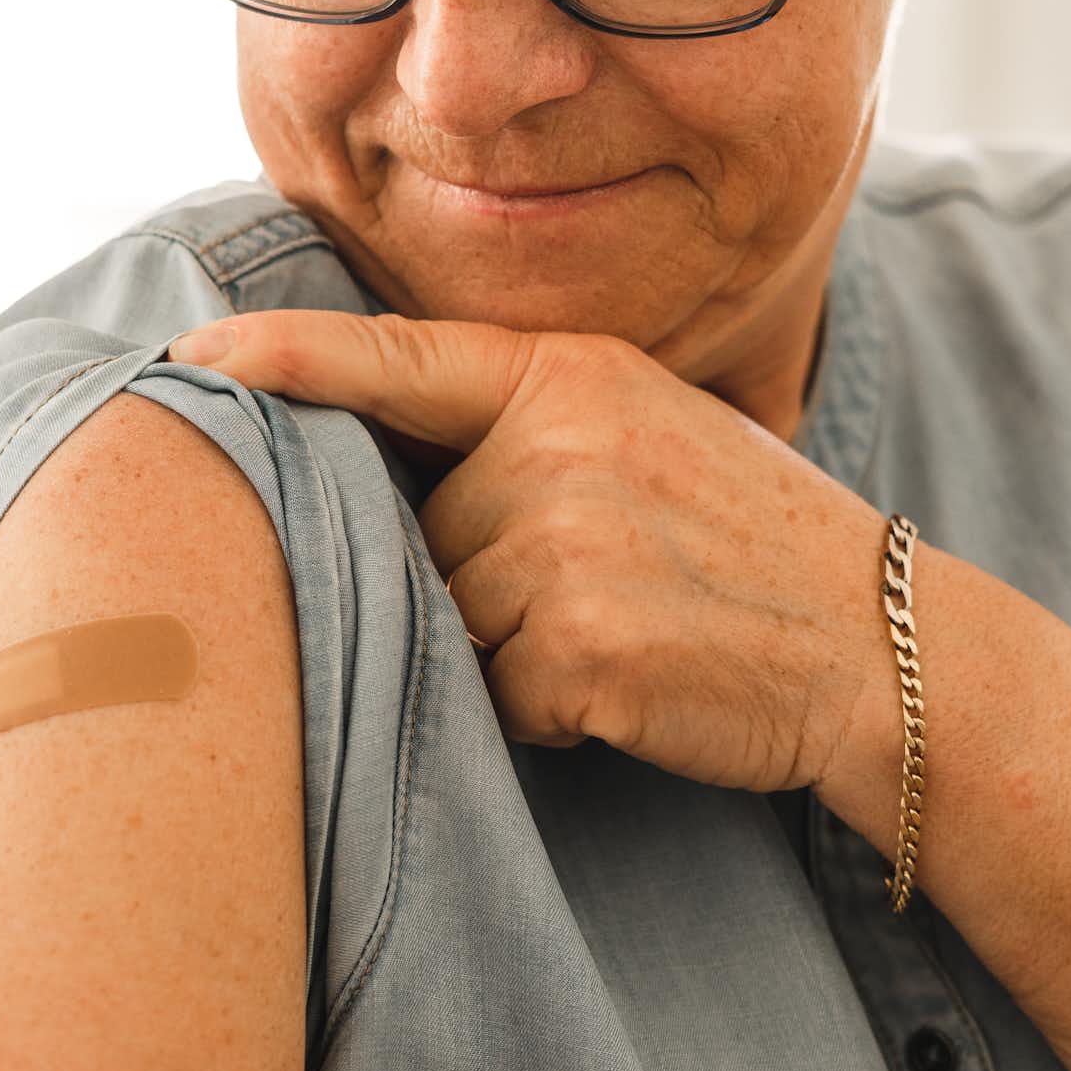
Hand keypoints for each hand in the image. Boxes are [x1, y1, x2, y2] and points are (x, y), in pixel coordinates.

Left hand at [162, 311, 892, 795]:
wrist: (882, 647)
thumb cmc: (754, 547)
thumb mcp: (648, 434)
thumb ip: (528, 430)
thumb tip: (387, 476)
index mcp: (571, 375)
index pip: (395, 360)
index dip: (279, 357)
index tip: (188, 358)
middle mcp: (557, 443)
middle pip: (423, 531)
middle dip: (481, 579)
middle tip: (608, 586)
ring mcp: (565, 543)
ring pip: (454, 620)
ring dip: (515, 651)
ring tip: (627, 635)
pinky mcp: (576, 646)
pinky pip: (496, 696)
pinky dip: (546, 712)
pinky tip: (632, 687)